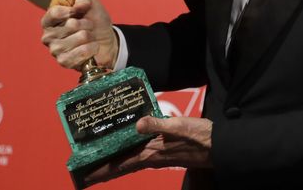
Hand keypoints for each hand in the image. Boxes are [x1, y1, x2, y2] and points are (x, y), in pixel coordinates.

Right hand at [40, 0, 117, 69]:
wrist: (106, 42)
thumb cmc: (95, 22)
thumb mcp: (92, 6)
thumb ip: (85, 0)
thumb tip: (79, 3)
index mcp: (50, 21)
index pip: (54, 13)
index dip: (70, 10)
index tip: (78, 11)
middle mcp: (48, 36)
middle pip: (71, 24)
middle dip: (87, 23)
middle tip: (89, 26)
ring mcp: (55, 50)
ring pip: (80, 37)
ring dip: (91, 36)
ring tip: (90, 37)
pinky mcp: (64, 62)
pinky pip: (82, 52)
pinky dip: (92, 48)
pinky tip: (92, 48)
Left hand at [84, 117, 212, 183]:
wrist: (218, 145)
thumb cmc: (199, 137)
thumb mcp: (179, 127)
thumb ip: (158, 124)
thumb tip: (138, 124)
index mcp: (151, 154)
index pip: (121, 165)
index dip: (102, 171)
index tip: (83, 177)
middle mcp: (152, 157)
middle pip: (122, 166)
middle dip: (104, 170)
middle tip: (85, 172)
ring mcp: (159, 155)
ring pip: (131, 161)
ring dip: (115, 162)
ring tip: (101, 160)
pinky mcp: (166, 150)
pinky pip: (141, 154)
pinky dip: (130, 153)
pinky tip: (129, 145)